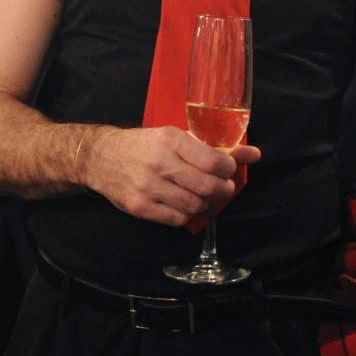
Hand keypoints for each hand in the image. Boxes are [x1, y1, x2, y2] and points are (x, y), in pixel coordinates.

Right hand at [79, 125, 260, 226]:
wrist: (101, 157)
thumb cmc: (145, 145)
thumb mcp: (177, 137)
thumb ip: (216, 147)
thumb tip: (254, 154)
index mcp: (171, 140)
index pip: (215, 162)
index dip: (229, 170)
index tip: (228, 170)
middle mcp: (160, 163)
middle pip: (208, 187)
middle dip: (223, 190)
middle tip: (222, 187)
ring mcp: (148, 187)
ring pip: (194, 206)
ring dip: (205, 203)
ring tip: (202, 194)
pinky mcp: (140, 207)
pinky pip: (177, 219)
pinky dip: (187, 214)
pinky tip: (185, 203)